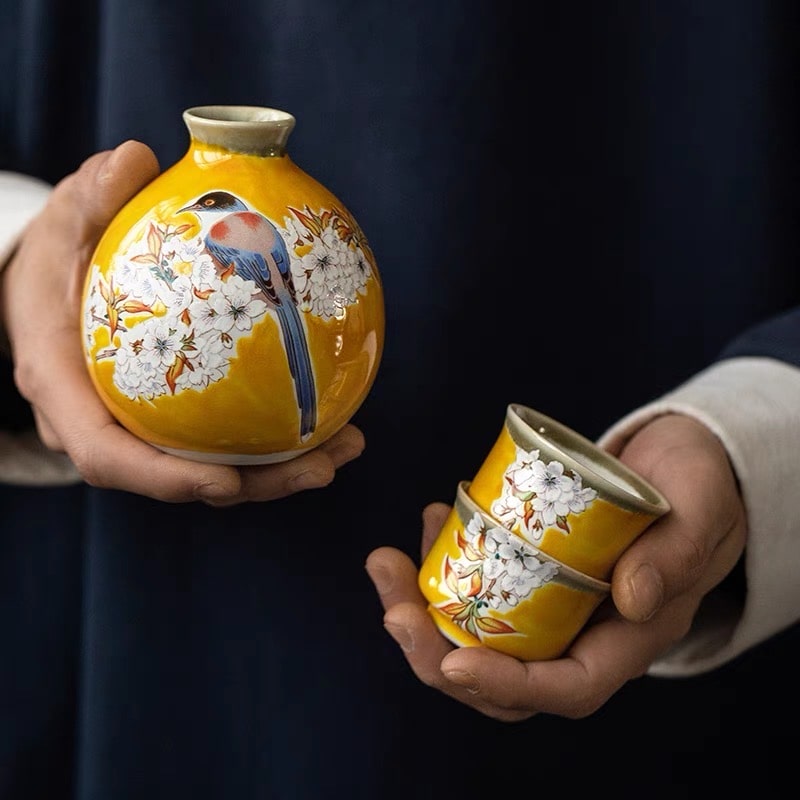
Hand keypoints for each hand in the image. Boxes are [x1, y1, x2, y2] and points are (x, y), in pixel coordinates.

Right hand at [0, 141, 363, 503]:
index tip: (226, 484)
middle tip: (323, 468)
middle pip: (180, 478)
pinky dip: (278, 436)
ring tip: (347, 446)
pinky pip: (226, 436)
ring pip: (214, 467)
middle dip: (254, 485)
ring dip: (283, 468)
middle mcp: (107, 426)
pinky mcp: (175, 418)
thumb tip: (133, 157)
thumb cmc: (54, 258)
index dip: (166, 479)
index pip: (108, 456)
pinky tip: (332, 416)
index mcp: (67, 395)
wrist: (49, 288)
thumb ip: (89, 197)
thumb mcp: (61, 222)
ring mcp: (143, 428)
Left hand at [365, 413, 745, 720]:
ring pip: (475, 630)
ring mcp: (550, 601)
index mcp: (629, 638)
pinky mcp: (529, 566)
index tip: (455, 662)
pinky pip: (478, 580)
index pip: (566, 687)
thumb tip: (634, 601)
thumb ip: (677, 555)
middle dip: (435, 653)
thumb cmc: (700, 488)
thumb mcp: (701, 512)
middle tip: (394, 608)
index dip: (508, 687)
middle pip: (501, 673)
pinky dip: (443, 557)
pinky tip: (432, 517)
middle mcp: (581, 631)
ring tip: (386, 562)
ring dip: (420, 605)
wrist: (681, 462)